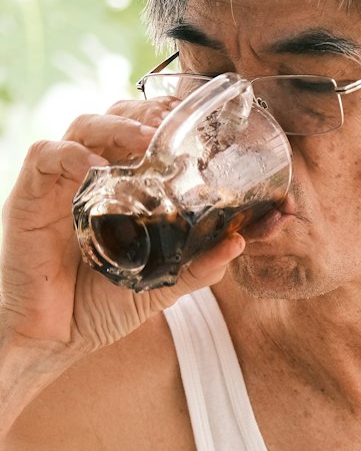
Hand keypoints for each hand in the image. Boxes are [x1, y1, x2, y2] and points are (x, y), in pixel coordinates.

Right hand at [0, 103, 243, 361]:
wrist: (55, 337)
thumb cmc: (102, 306)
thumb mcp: (162, 285)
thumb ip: (200, 265)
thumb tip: (240, 242)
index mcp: (123, 187)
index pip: (145, 134)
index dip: (170, 121)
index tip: (200, 125)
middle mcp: (93, 177)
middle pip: (118, 117)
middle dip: (148, 113)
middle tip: (175, 126)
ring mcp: (62, 183)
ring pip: (86, 125)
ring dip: (119, 126)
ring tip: (147, 141)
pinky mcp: (32, 195)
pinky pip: (48, 155)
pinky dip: (74, 154)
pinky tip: (97, 169)